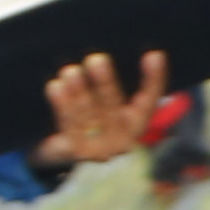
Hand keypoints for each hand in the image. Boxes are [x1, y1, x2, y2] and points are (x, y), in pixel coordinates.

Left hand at [40, 50, 173, 172]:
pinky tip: (56, 87)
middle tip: (95, 60)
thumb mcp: (111, 103)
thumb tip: (148, 55)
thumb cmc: (97, 118)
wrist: (74, 154)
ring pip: (89, 117)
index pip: (149, 100)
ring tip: (70, 72)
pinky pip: (69, 126)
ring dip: (79, 93)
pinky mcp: (77, 152)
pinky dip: (62, 106)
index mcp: (137, 124)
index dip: (154, 78)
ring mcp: (101, 149)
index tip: (154, 55)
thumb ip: (120, 83)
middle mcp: (123, 139)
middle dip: (105, 84)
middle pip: (114, 110)